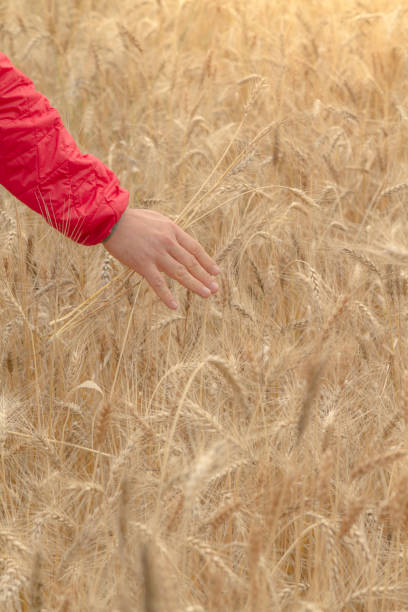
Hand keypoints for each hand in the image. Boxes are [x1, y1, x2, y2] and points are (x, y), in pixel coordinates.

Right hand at [103, 208, 219, 309]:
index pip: (194, 248)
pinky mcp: (142, 264)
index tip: (215, 272)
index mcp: (172, 230)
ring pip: (179, 273)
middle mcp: (168, 242)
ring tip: (207, 294)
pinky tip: (174, 306)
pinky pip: (157, 283)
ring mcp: (156, 254)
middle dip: (205, 276)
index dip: (206, 261)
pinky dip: (166, 295)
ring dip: (195, 285)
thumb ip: (170, 232)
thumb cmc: (132, 219)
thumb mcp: (157, 219)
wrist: (111, 219)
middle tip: (215, 288)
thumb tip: (180, 243)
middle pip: (191, 262)